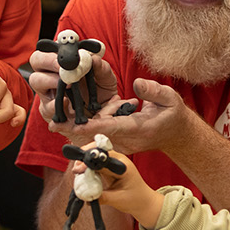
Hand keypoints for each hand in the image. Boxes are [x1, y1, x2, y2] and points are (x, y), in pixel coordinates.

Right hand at [26, 48, 117, 132]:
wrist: (102, 114)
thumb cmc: (100, 91)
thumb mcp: (106, 78)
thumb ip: (101, 68)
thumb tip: (94, 58)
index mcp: (62, 61)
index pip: (48, 48)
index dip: (54, 48)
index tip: (67, 54)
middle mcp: (50, 74)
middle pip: (36, 60)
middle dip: (48, 61)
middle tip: (63, 67)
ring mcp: (47, 92)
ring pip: (36, 80)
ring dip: (51, 80)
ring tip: (68, 85)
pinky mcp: (48, 111)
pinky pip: (45, 106)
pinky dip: (55, 104)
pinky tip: (67, 102)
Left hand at [67, 78, 190, 155]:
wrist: (177, 136)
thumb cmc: (173, 115)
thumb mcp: (170, 99)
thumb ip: (154, 91)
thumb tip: (137, 84)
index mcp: (138, 129)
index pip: (111, 128)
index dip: (91, 127)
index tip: (74, 125)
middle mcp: (127, 141)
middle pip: (96, 137)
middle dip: (75, 131)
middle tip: (53, 124)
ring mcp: (122, 145)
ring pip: (95, 140)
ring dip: (76, 133)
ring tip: (55, 124)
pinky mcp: (119, 144)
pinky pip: (98, 141)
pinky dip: (83, 135)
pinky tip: (67, 129)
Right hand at [79, 148, 163, 229]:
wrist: (144, 203)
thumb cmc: (136, 200)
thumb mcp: (118, 200)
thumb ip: (102, 197)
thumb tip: (86, 197)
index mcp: (123, 165)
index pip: (103, 156)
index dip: (90, 160)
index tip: (79, 168)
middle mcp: (118, 161)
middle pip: (98, 152)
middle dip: (85, 158)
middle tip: (75, 170)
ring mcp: (114, 164)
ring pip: (96, 157)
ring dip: (85, 163)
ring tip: (77, 172)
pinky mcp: (109, 169)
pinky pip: (96, 165)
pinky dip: (88, 168)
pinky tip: (82, 175)